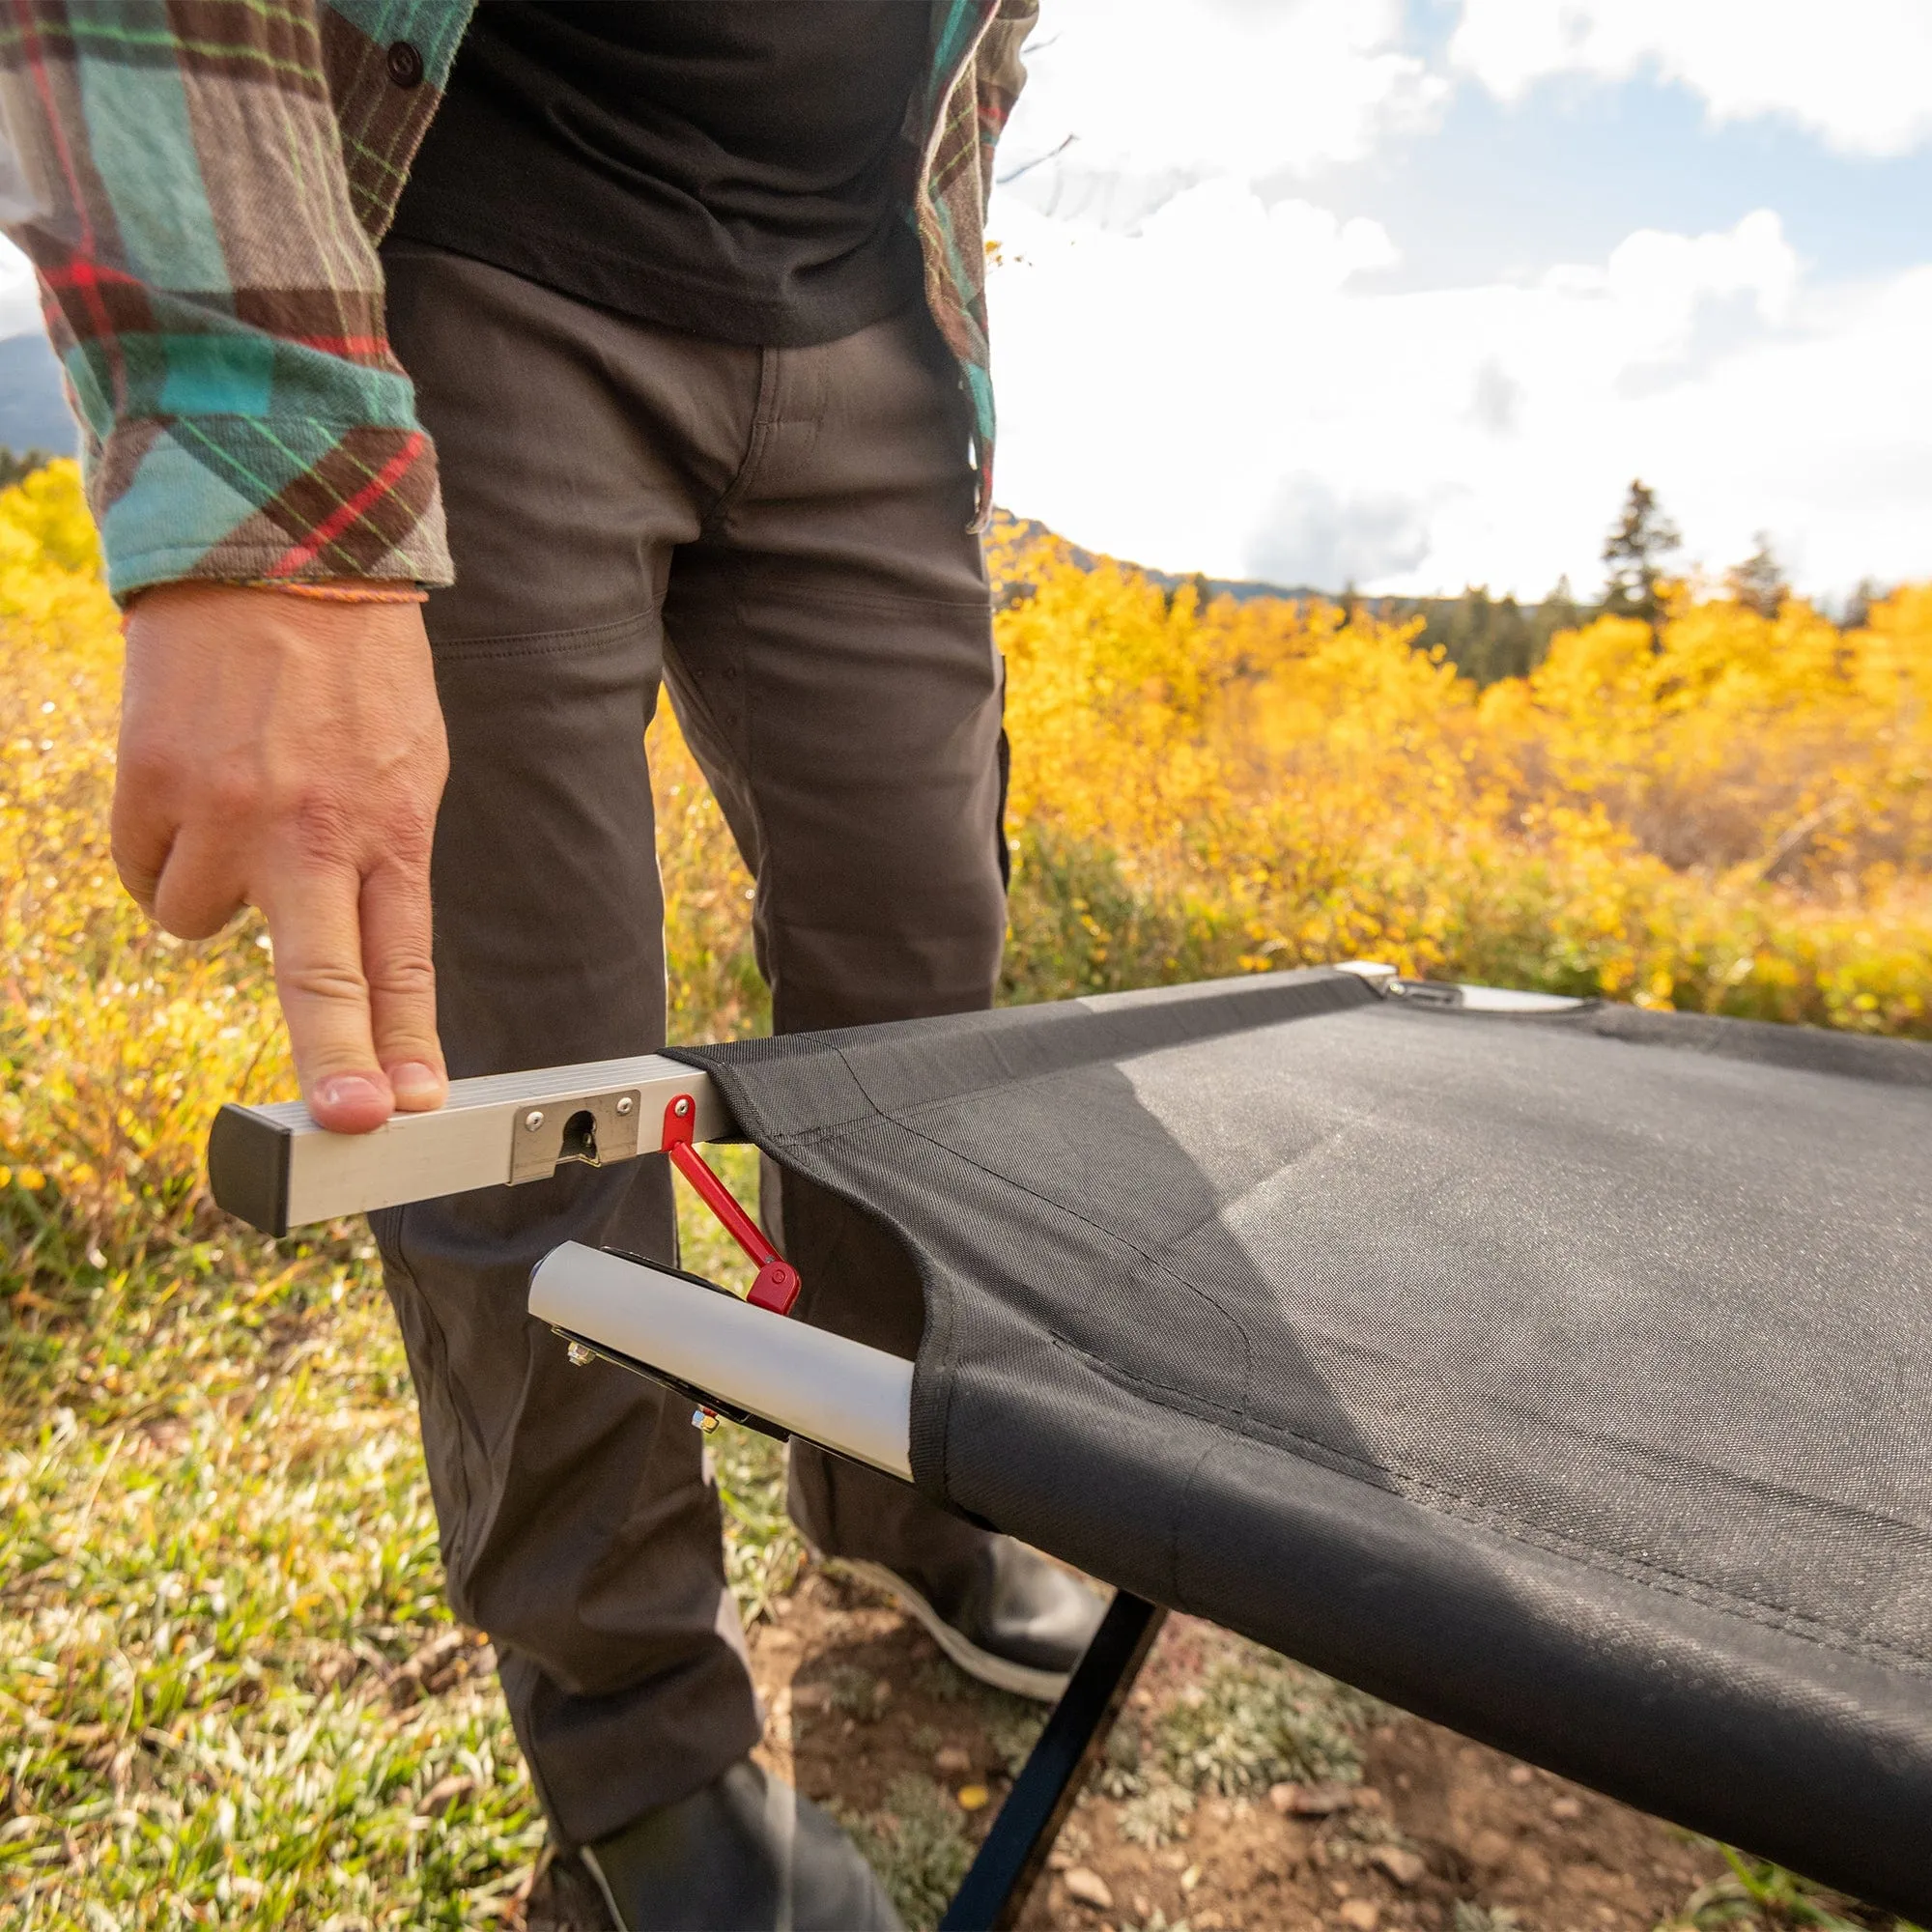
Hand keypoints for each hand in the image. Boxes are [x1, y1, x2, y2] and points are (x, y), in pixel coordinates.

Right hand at [114, 583, 450, 1133]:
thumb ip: (384, 861)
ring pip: (195, 923)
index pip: (400, 962)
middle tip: (346, 1125)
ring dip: (213, 892)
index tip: (414, 1107)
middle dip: (335, 1061)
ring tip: (239, 815)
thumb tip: (366, 959)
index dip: (405, 1043)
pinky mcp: (149, 786)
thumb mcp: (409, 768)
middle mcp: (309, 831)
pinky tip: (193, 794)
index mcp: (388, 829)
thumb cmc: (354, 671)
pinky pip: (144, 871)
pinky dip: (163, 852)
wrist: (272, 552)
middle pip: (320, 981)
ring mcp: (223, 813)